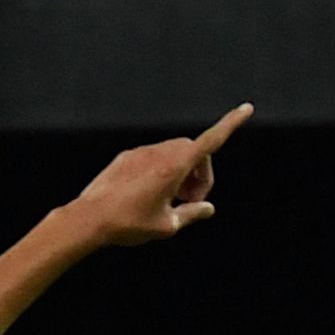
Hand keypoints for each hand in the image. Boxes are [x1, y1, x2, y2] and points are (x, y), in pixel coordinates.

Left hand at [71, 103, 249, 247]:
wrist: (88, 219)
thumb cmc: (128, 224)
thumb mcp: (167, 226)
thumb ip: (191, 213)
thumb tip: (208, 209)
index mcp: (175, 166)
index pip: (211, 141)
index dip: (230, 125)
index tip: (246, 109)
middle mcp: (159, 153)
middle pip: (194, 152)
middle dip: (200, 172)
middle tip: (192, 200)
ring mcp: (141, 153)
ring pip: (173, 153)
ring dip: (181, 171)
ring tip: (172, 200)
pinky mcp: (125, 158)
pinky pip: (151, 158)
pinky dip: (160, 171)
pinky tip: (148, 195)